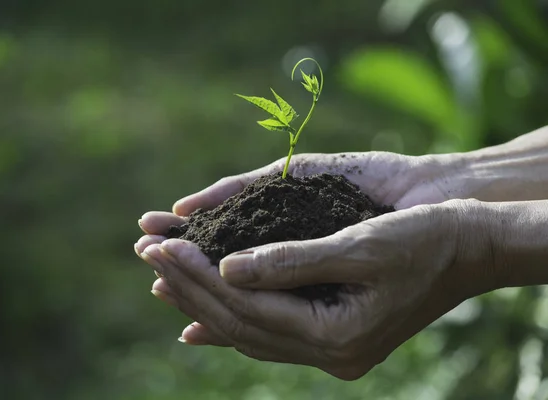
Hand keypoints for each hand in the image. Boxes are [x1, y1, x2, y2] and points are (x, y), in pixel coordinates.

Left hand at [138, 199, 496, 379]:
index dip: (200, 278)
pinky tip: (200, 323)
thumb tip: (228, 269)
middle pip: (241, 322)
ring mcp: (331, 344)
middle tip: (147, 256)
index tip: (160, 248)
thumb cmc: (427, 240)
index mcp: (338, 336)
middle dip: (190, 288)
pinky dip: (232, 322)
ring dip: (203, 303)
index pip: (248, 308)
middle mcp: (329, 350)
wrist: (472, 246)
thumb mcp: (362, 247)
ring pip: (249, 329)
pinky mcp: (332, 329)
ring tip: (160, 283)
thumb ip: (293, 262)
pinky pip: (269, 330)